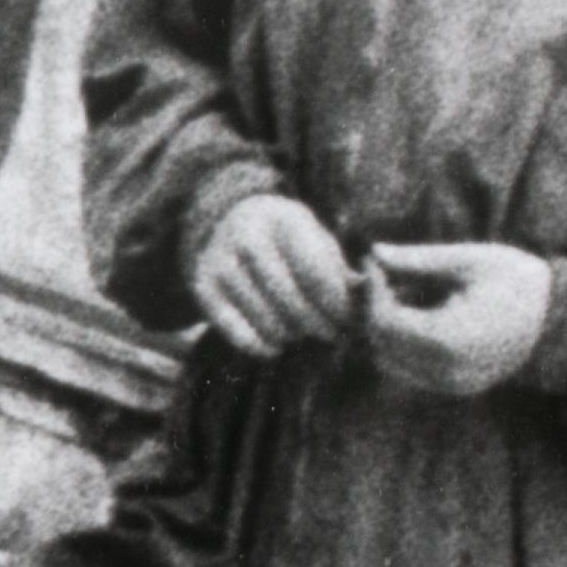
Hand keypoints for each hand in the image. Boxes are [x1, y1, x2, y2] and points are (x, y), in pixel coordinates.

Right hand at [190, 189, 364, 360]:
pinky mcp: (203, 286)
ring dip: (290, 333)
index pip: (315, 271)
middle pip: (289, 297)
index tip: (348, 319)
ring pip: (264, 316)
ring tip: (303, 334)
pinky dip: (257, 345)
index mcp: (283, 219)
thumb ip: (339, 268)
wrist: (230, 222)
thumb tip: (363, 299)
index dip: (335, 303)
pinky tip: (275, 347)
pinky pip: (232, 329)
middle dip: (316, 322)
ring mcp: (221, 261)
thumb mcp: (316, 239)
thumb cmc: (287, 240)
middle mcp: (246, 236)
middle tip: (331, 334)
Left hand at [361, 237, 558, 401]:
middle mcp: (447, 371)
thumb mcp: (469, 260)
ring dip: (385, 329)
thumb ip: (418, 259)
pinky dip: (402, 344)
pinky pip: (410, 369)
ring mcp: (451, 385)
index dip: (372, 290)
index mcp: (450, 339)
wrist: (562, 319)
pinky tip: (418, 313)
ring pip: (390, 362)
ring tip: (402, 292)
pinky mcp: (455, 388)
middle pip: (380, 345)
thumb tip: (374, 252)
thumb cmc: (519, 281)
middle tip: (382, 276)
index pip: (384, 321)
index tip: (376, 263)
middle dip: (373, 310)